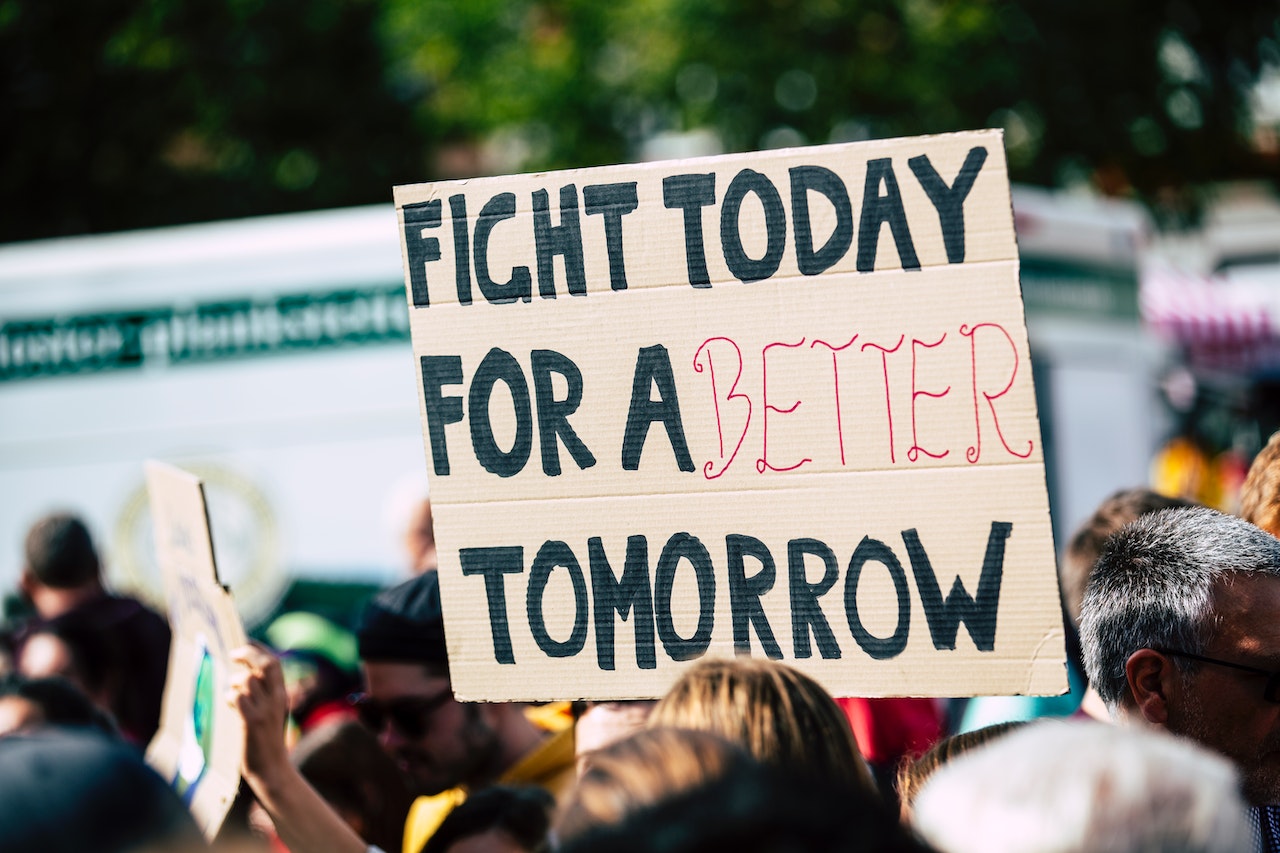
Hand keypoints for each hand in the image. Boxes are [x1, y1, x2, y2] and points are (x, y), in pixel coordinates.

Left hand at [228, 644, 290, 787]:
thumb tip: (243, 677)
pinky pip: (238, 698)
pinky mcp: (252, 722)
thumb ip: (262, 695)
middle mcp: (276, 699)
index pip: (274, 662)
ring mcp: (265, 710)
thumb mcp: (271, 713)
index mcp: (281, 695)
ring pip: (247, 680)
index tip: (246, 643)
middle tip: (233, 654)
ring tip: (230, 691)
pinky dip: (230, 697)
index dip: (259, 648)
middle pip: (265, 664)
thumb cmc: (266, 741)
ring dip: (234, 681)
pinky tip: (229, 704)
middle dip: (248, 653)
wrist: (272, 769)